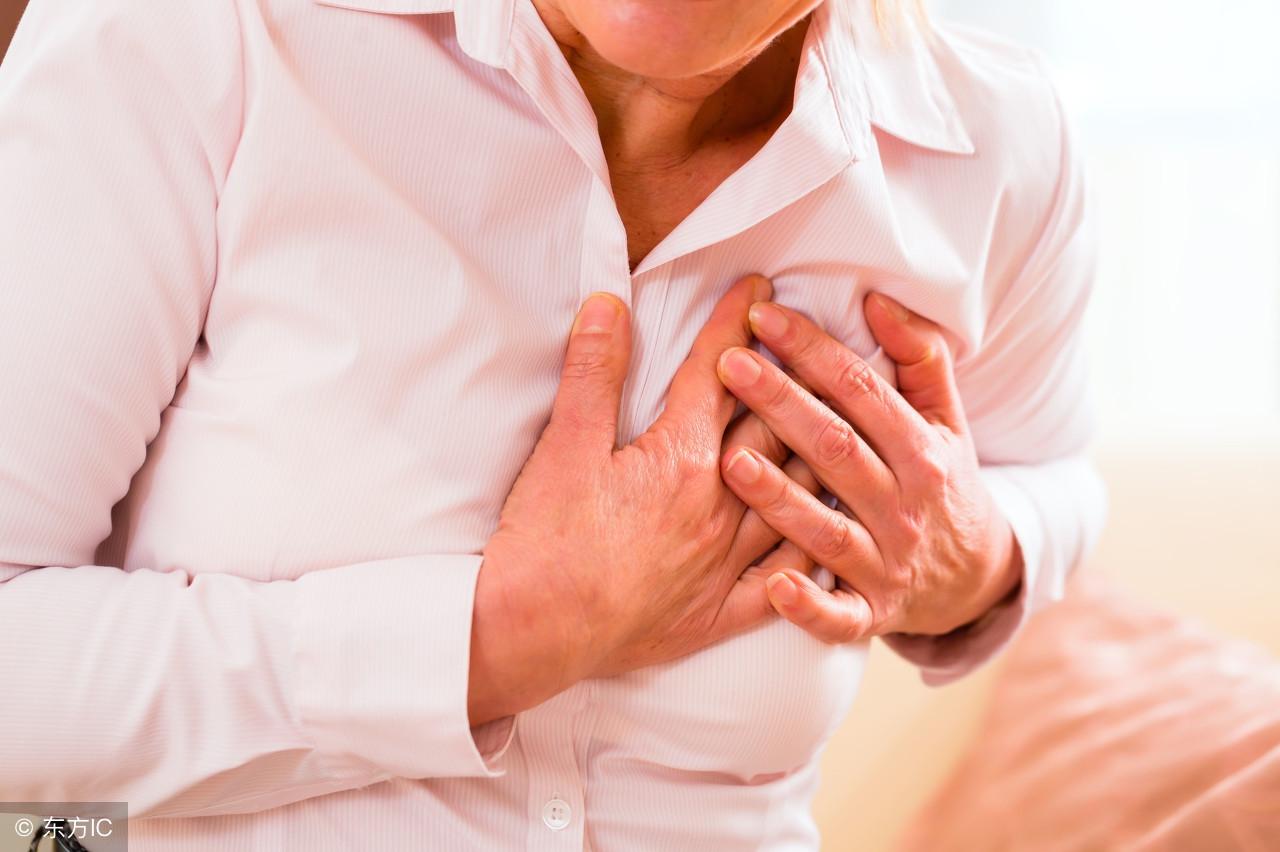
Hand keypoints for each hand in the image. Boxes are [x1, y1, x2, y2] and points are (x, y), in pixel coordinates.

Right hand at [468, 275, 816, 724]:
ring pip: (793, 498)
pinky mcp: (720, 613)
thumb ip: (593, 372)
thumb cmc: (545, 539)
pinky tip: (833, 534)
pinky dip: (813, 553)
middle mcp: (718, 506)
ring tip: (844, 425)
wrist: (534, 632)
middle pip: (771, 430)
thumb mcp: (563, 445)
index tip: (759, 288)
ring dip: (817, 457)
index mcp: (680, 459)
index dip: (736, 325)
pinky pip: (785, 580)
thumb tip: (610, 305)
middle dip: (793, 379)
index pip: (716, 375)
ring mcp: (725, 562)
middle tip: (815, 343)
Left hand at [713, 289, 1021, 643]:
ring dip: (781, 497)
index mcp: (921, 450)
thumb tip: (879, 299)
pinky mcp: (874, 613)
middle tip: (729, 364)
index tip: (762, 316)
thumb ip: (920, 359)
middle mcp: (905, 505)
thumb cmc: (944, 484)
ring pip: (829, 528)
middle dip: (781, 404)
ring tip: (729, 461)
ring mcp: (888, 562)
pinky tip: (775, 585)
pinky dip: (810, 605)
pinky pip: (841, 615)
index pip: (861, 391)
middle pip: (837, 449)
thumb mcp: (948, 420)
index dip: (812, 351)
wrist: (977, 581)